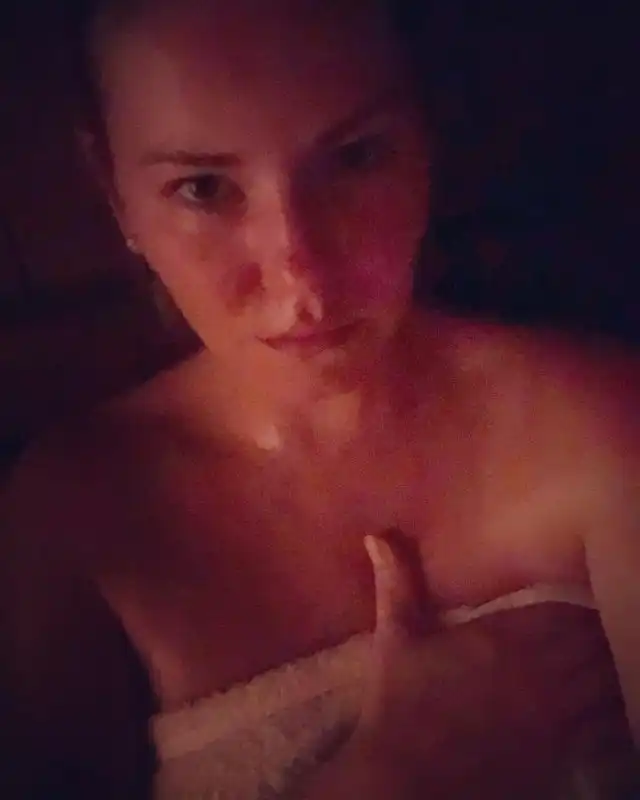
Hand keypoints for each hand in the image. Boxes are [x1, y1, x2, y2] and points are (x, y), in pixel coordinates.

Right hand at [347, 532, 631, 797]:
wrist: (409, 778)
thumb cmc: (402, 702)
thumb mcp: (396, 636)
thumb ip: (397, 581)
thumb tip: (378, 536)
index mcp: (506, 639)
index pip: (567, 609)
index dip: (575, 602)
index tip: (569, 596)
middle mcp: (540, 673)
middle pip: (594, 642)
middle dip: (593, 630)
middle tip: (585, 624)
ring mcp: (557, 716)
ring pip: (606, 681)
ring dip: (604, 667)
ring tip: (594, 658)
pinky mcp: (561, 752)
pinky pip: (605, 724)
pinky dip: (608, 708)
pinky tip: (598, 702)